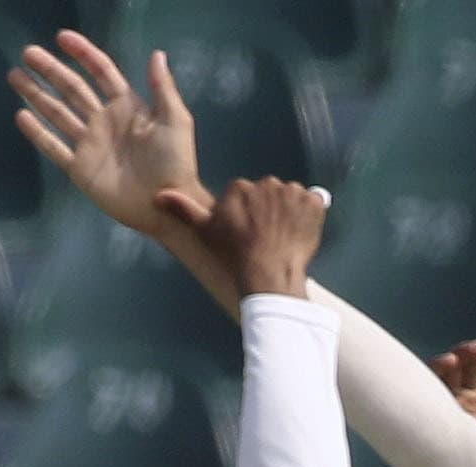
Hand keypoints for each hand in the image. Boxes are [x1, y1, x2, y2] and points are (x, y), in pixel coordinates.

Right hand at [13, 33, 204, 238]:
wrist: (166, 205)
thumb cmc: (175, 162)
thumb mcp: (175, 120)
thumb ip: (163, 88)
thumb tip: (156, 54)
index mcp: (127, 107)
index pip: (101, 72)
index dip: (83, 54)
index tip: (62, 37)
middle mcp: (104, 121)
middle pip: (72, 89)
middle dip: (51, 70)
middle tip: (28, 53)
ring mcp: (90, 144)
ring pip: (58, 113)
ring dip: (37, 94)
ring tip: (15, 76)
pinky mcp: (80, 168)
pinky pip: (54, 147)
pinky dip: (37, 133)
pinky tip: (21, 116)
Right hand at [193, 176, 328, 300]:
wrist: (270, 275)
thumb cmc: (236, 256)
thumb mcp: (206, 233)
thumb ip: (185, 210)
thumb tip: (160, 195)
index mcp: (241, 187)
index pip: (246, 194)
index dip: (248, 214)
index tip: (248, 232)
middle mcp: (267, 183)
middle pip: (270, 193)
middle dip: (270, 210)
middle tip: (267, 236)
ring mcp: (292, 192)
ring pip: (292, 197)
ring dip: (291, 212)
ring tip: (284, 237)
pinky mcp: (314, 202)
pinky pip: (315, 202)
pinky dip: (312, 214)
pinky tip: (301, 233)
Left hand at [433, 335, 475, 452]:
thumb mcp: (447, 459)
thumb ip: (435, 441)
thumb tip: (416, 428)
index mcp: (431, 416)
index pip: (425, 383)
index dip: (437, 369)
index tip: (449, 363)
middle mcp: (447, 404)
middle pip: (449, 370)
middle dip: (459, 357)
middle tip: (470, 353)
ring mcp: (469, 400)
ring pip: (470, 366)